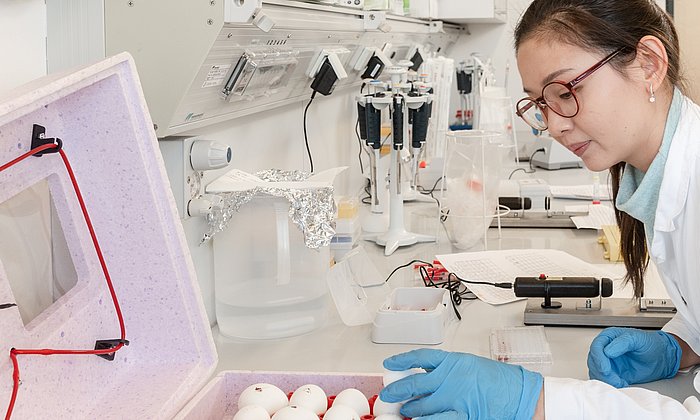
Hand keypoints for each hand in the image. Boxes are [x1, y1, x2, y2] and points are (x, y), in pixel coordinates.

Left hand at [379, 349, 542, 419]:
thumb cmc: (499, 380)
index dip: (402, 360)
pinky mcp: (462, 414)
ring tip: (407, 412)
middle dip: (398, 391)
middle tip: (390, 395)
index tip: (390, 364)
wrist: (519, 394)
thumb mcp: (470, 365)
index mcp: (453, 361)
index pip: (420, 357)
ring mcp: (455, 398)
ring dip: (412, 410)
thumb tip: (426, 375)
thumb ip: (448, 369)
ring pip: (422, 405)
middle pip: (415, 383)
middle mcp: (450, 378)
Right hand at [587, 327, 681, 387]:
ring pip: (596, 371)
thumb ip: (622, 343)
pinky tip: (621, 383)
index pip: (596, 347)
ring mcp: (609, 362)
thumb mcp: (638, 339)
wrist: (664, 357)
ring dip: (605, 379)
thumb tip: (607, 351)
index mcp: (609, 337)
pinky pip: (604, 379)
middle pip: (593, 360)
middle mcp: (606, 349)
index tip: (605, 368)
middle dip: (602, 372)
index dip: (598, 358)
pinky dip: (610, 384)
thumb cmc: (652, 344)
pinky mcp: (614, 373)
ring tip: (619, 382)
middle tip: (614, 379)